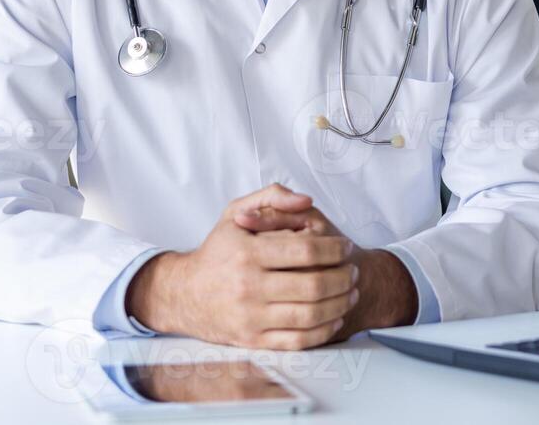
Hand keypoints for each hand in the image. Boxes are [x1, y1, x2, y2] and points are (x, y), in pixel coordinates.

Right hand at [233, 193, 419, 336]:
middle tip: (353, 270)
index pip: (306, 251)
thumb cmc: (218, 251)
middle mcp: (248, 286)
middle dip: (344, 277)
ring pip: (310, 315)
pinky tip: (334, 316)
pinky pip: (298, 341)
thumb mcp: (235, 212)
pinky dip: (324, 330)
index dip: (335, 249)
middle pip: (314, 285)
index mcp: (247, 252)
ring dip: (340, 304)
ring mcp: (251, 317)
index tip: (346, 246)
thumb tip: (306, 200)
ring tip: (350, 292)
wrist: (185, 294)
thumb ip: (272, 197)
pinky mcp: (253, 340)